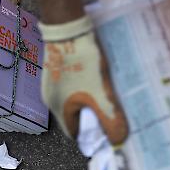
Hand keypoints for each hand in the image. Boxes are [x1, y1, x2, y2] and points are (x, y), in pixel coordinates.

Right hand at [40, 16, 127, 143]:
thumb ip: (109, 117)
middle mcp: (51, 99)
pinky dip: (83, 90)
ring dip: (89, 102)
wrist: (68, 29)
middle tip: (112, 112)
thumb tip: (118, 140)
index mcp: (59, 109)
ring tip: (107, 96)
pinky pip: (71, 88)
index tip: (108, 129)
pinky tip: (96, 81)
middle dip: (93, 118)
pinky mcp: (56, 71)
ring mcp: (52, 84)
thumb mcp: (101, 93)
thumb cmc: (83, 63)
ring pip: (73, 102)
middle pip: (74, 118)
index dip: (91, 135)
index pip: (74, 133)